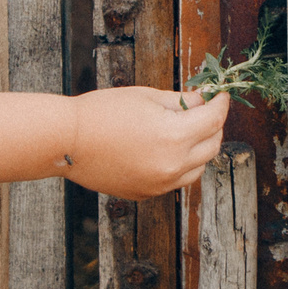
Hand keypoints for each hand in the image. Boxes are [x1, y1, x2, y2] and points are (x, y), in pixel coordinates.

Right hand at [64, 88, 230, 199]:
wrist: (66, 142)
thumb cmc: (102, 112)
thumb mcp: (147, 97)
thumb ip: (181, 102)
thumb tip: (203, 101)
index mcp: (175, 136)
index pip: (214, 119)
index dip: (221, 103)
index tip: (220, 95)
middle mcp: (173, 165)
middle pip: (212, 146)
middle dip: (213, 125)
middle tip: (205, 110)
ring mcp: (160, 184)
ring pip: (198, 168)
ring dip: (199, 149)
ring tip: (186, 130)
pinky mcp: (146, 194)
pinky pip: (176, 180)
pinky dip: (179, 165)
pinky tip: (165, 149)